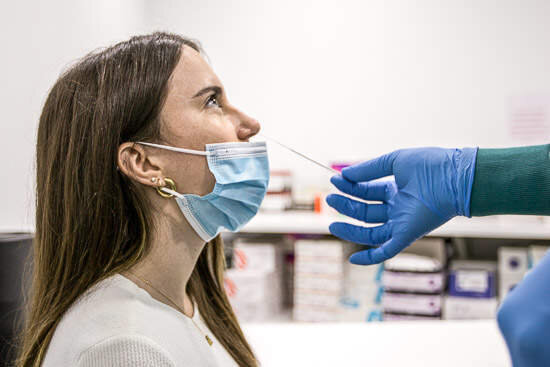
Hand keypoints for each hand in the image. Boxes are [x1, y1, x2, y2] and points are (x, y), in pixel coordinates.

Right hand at [326, 147, 476, 264]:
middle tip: (329, 200)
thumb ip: (369, 170)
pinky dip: (370, 257)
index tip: (334, 181)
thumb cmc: (430, 165)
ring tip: (332, 224)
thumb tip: (345, 174)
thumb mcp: (394, 162)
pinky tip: (353, 259)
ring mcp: (401, 223)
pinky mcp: (407, 235)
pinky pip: (386, 251)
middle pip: (365, 212)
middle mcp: (397, 208)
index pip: (367, 192)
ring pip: (370, 232)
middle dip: (346, 206)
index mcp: (396, 190)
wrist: (455, 177)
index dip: (350, 188)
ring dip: (351, 230)